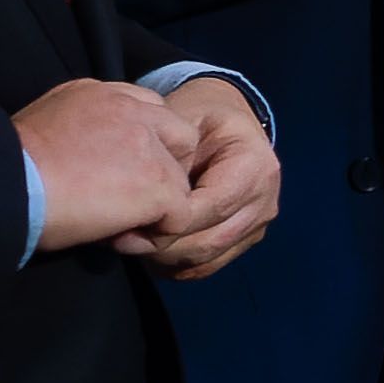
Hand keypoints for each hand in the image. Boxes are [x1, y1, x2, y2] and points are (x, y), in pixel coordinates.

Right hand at [19, 75, 195, 253]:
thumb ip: (79, 134)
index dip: (144, 148)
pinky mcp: (157, 182)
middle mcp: (129, 109)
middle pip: (181, 138)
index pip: (148, 111)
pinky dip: (155, 236)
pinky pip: (179, 217)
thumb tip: (89, 165)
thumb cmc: (5, 169)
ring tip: (110, 226)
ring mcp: (148, 144)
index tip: (114, 176)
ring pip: (180, 182)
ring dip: (154, 209)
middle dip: (165, 172)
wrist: (1, 185)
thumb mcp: (42, 130)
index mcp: (97, 92)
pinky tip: (117, 239)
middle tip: (126, 201)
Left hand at [127, 74, 282, 278]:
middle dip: (160, 246)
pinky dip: (174, 265)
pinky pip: (207, 266)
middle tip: (119, 238)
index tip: (126, 222)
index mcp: (255, 167)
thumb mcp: (181, 119)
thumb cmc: (199, 115)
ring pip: (206, 259)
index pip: (209, 208)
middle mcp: (265, 200)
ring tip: (131, 242)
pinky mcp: (245, 239)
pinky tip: (149, 250)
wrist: (224, 120)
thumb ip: (167, 156)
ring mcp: (257, 223)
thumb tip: (141, 196)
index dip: (167, 221)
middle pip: (208, 241)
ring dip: (163, 258)